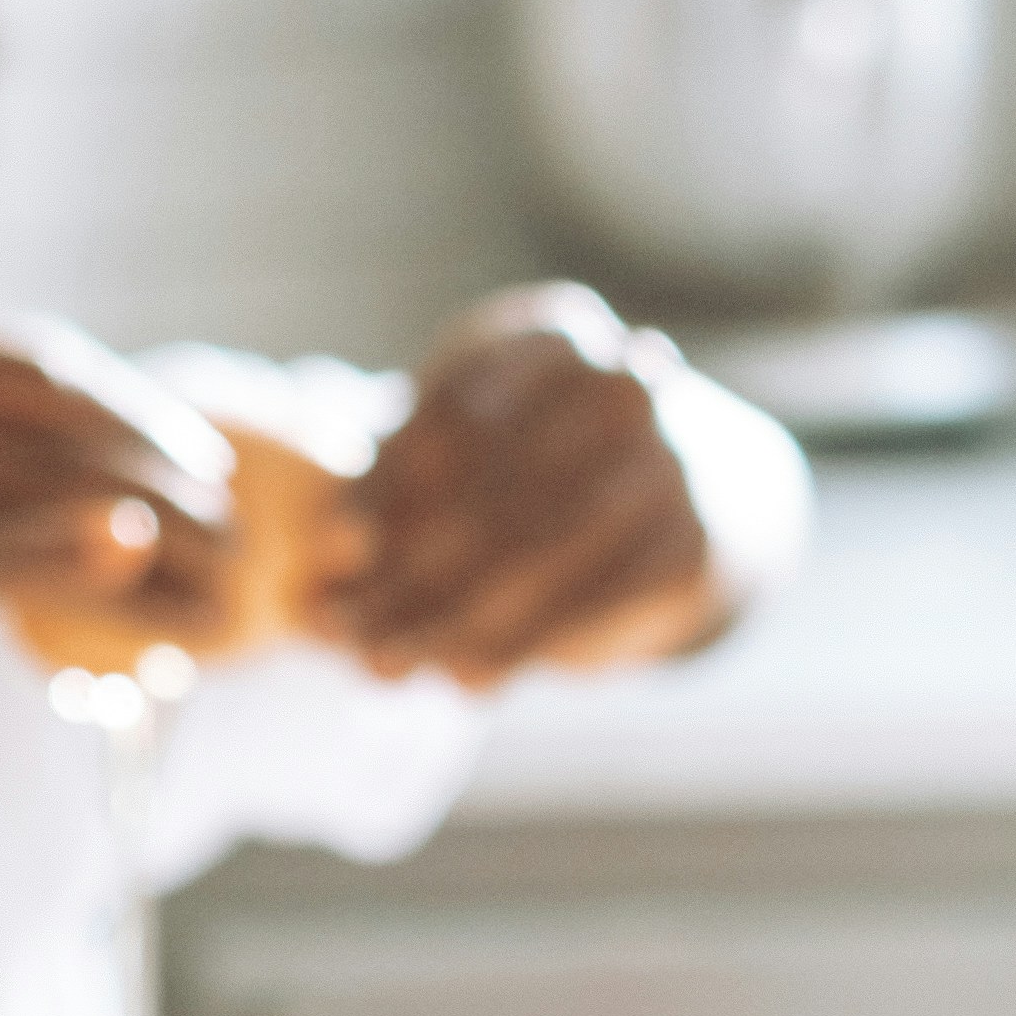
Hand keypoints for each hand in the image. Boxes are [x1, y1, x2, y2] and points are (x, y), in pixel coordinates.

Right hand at [0, 315, 230, 798]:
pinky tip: (128, 548)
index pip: (41, 370)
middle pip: (52, 435)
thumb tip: (129, 471)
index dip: (141, 416)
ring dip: (148, 546)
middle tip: (243, 551)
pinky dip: (52, 548)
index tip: (208, 474)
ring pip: (30, 501)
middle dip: (167, 490)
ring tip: (225, 596)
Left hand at [321, 287, 738, 686]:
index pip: (455, 407)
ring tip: (382, 669)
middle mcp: (622, 384)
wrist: (692, 502)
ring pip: (533, 552)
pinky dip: (518, 650)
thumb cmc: (542, 472)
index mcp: (552, 334)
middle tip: (337, 632)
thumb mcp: (474, 456)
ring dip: (448, 621)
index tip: (330, 550)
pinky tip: (465, 682)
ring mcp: (666, 464)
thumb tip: (324, 569)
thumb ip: (399, 493)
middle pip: (491, 486)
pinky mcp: (687, 547)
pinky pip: (586, 604)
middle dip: (403, 570)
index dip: (385, 483)